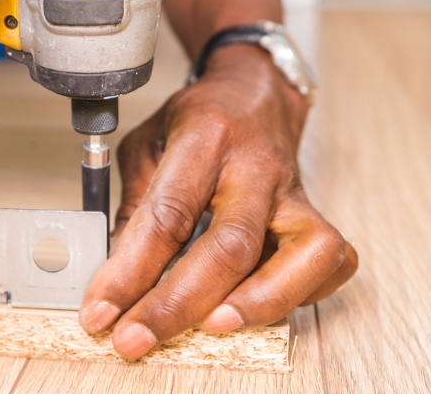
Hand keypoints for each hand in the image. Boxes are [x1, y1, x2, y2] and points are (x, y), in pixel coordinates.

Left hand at [79, 44, 357, 357]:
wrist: (254, 92)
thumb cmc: (198, 121)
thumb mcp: (147, 146)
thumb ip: (133, 210)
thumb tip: (115, 281)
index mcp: (205, 137)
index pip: (166, 214)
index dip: (130, 272)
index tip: (100, 312)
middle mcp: (256, 165)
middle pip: (230, 244)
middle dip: (178, 304)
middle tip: (137, 338)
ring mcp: (294, 191)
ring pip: (301, 254)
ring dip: (257, 303)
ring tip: (210, 328)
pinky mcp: (316, 212)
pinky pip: (329, 261)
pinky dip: (300, 293)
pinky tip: (259, 304)